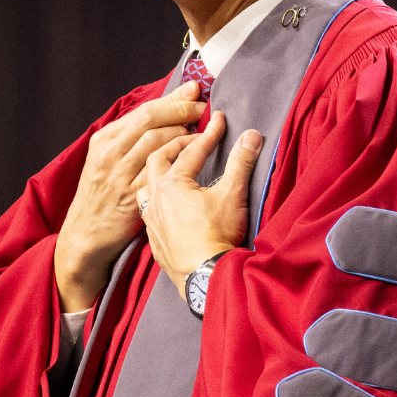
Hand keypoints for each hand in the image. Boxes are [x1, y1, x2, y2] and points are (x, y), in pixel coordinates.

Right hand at [54, 85, 205, 309]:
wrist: (86, 234)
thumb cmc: (103, 195)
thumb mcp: (106, 161)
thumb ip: (130, 139)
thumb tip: (163, 114)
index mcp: (104, 140)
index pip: (143, 111)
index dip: (172, 99)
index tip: (193, 91)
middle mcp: (110, 154)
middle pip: (150, 121)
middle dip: (181, 110)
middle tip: (203, 107)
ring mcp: (119, 175)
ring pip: (156, 142)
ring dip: (183, 132)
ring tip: (202, 130)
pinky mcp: (131, 196)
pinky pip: (160, 172)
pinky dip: (180, 159)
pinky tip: (196, 155)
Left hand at [142, 112, 263, 297]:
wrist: (204, 276)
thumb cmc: (216, 235)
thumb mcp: (233, 194)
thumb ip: (241, 162)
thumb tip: (251, 136)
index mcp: (172, 182)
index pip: (192, 150)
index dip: (209, 133)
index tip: (218, 120)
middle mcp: (155, 196)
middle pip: (158, 158)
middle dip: (175, 144)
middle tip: (192, 139)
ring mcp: (151, 218)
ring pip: (145, 184)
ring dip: (157, 170)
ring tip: (172, 167)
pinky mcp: (153, 237)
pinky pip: (147, 208)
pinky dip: (156, 196)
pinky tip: (166, 201)